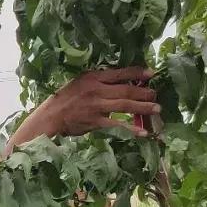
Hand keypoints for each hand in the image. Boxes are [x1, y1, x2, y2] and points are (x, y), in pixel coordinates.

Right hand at [13, 67, 158, 146]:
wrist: (50, 116)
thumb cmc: (64, 99)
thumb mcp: (80, 82)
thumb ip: (98, 81)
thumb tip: (119, 82)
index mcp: (93, 77)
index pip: (120, 73)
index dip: (137, 73)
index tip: (151, 74)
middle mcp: (96, 89)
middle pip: (125, 90)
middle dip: (144, 92)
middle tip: (157, 94)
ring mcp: (96, 106)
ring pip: (124, 105)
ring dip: (142, 107)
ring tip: (156, 108)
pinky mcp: (94, 121)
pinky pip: (116, 125)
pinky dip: (130, 129)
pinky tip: (142, 132)